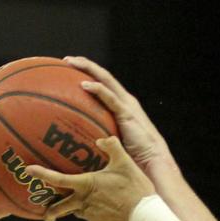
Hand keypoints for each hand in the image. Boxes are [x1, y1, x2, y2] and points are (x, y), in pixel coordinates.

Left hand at [23, 136, 155, 220]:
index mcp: (86, 185)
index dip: (42, 173)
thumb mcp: (126, 162)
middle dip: (50, 210)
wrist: (146, 217)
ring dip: (76, 208)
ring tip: (83, 204)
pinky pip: (91, 218)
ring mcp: (90, 216)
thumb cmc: (135, 188)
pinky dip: (93, 213)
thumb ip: (112, 146)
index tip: (29, 170)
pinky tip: (104, 209)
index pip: (58, 178)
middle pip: (59, 207)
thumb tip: (101, 138)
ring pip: (77, 211)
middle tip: (45, 212)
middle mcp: (83, 202)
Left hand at [64, 56, 171, 171]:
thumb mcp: (114, 143)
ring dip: (88, 69)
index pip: (104, 83)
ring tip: (70, 63)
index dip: (89, 73)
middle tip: (66, 60)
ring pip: (106, 80)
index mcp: (122, 104)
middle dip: (85, 65)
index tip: (70, 69)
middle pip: (103, 75)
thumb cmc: (134, 156)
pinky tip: (83, 85)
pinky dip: (97, 89)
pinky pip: (110, 98)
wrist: (153, 160)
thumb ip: (101, 137)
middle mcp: (125, 100)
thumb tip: (80, 142)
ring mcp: (126, 105)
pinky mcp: (127, 113)